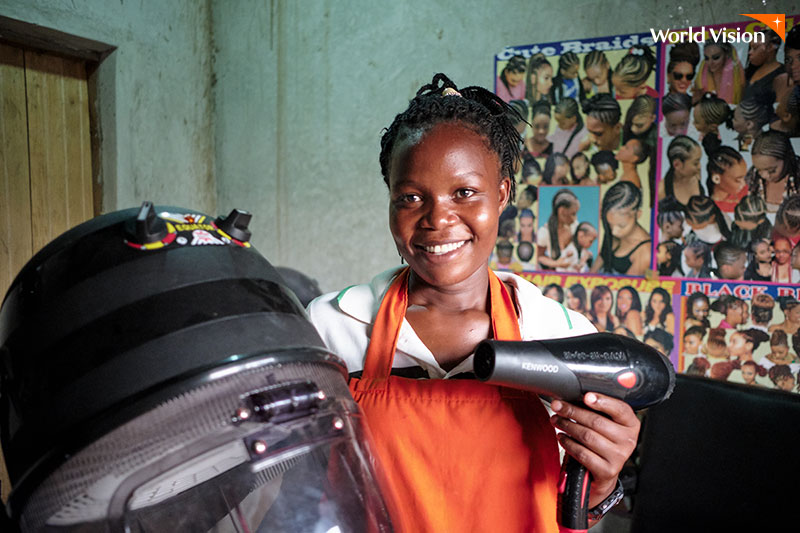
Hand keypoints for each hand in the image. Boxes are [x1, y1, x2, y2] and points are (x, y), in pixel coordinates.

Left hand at [549, 392, 639, 508]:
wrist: (605, 470)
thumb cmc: (603, 440)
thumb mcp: (606, 423)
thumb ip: (596, 409)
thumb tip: (573, 397)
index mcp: (630, 424)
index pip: (619, 409)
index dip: (602, 401)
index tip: (586, 396)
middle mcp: (628, 440)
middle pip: (597, 421)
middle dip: (573, 411)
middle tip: (558, 406)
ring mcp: (619, 456)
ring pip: (587, 436)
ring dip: (567, 426)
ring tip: (556, 420)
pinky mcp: (607, 470)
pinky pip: (582, 453)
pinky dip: (568, 443)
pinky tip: (562, 437)